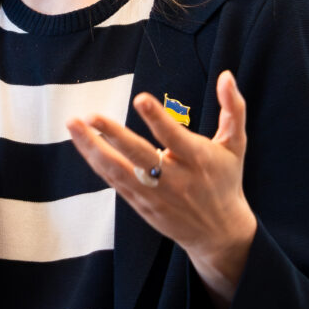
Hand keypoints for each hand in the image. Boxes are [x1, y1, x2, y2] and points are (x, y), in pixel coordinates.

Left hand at [69, 71, 258, 304]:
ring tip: (73, 124)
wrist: (218, 233)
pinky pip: (114, 181)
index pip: (174, 138)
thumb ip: (233, 109)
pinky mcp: (141, 203)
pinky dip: (97, 162)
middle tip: (92, 115)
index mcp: (199, 160)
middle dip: (114, 135)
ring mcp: (154, 194)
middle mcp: (174, 179)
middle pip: (140, 156)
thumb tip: (226, 76)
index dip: (158, 119)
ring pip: (119, 171)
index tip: (140, 98)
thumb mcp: (235, 146)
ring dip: (93, 148)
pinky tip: (82, 142)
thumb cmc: (225, 181)